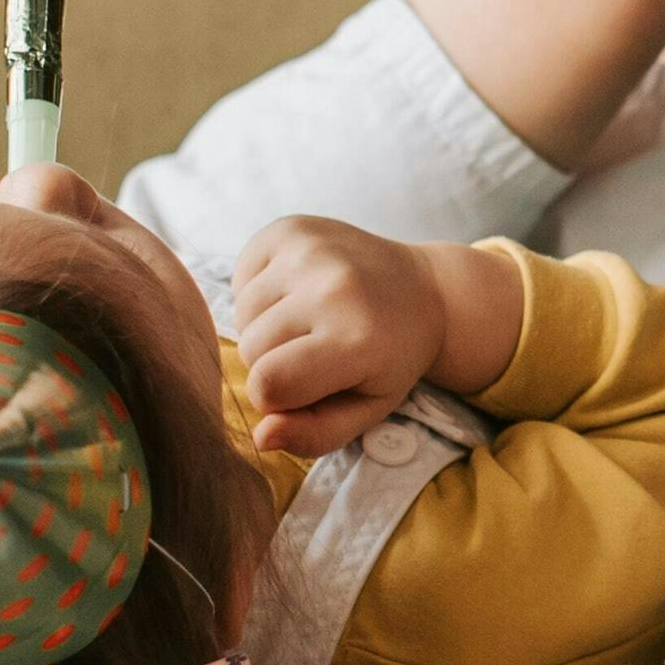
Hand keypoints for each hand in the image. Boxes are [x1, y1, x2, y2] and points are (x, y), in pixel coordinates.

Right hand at [229, 216, 453, 457]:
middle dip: (272, 363)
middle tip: (316, 351)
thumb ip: (315, 435)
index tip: (306, 389)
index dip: (277, 399)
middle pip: (250, 350)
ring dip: (265, 328)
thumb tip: (261, 437)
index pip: (269, 385)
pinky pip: (239, 278)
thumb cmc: (392, 358)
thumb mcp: (368, 407)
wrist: (426, 289)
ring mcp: (311, 250)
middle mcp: (333, 287)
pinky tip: (298, 293)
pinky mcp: (291, 228)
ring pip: (241, 315)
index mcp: (356, 339)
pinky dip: (259, 294)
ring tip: (309, 322)